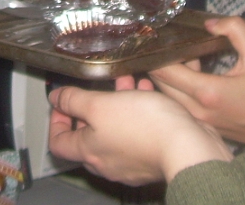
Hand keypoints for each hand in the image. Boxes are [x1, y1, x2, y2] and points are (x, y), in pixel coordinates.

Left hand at [48, 80, 231, 184]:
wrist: (188, 147)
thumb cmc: (145, 128)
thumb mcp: (100, 105)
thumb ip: (75, 101)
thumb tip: (56, 98)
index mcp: (89, 152)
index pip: (58, 143)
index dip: (56, 121)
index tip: (62, 104)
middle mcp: (107, 163)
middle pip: (88, 136)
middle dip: (92, 107)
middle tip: (97, 89)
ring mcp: (130, 163)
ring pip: (116, 130)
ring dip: (118, 104)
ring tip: (126, 82)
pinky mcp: (151, 157)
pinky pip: (138, 133)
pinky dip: (138, 112)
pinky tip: (147, 93)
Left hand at [149, 16, 244, 149]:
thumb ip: (235, 30)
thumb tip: (209, 24)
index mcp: (207, 92)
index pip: (165, 71)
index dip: (157, 52)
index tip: (160, 36)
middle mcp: (196, 109)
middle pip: (161, 83)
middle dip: (161, 61)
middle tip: (171, 42)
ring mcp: (198, 120)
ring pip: (169, 94)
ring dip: (171, 74)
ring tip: (186, 54)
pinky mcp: (202, 125)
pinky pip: (180, 103)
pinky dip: (180, 87)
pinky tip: (195, 72)